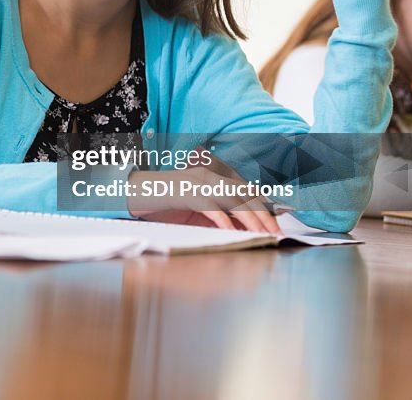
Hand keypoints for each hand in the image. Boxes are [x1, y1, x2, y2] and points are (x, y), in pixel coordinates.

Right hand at [128, 156, 281, 234]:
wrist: (134, 192)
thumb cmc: (164, 202)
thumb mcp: (196, 209)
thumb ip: (217, 214)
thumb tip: (242, 229)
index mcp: (213, 175)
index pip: (247, 189)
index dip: (265, 206)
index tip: (277, 223)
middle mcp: (210, 175)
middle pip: (246, 195)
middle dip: (264, 215)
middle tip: (276, 233)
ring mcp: (199, 183)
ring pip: (235, 201)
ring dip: (252, 220)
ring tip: (263, 235)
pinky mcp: (188, 193)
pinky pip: (213, 209)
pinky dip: (225, 222)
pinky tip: (234, 234)